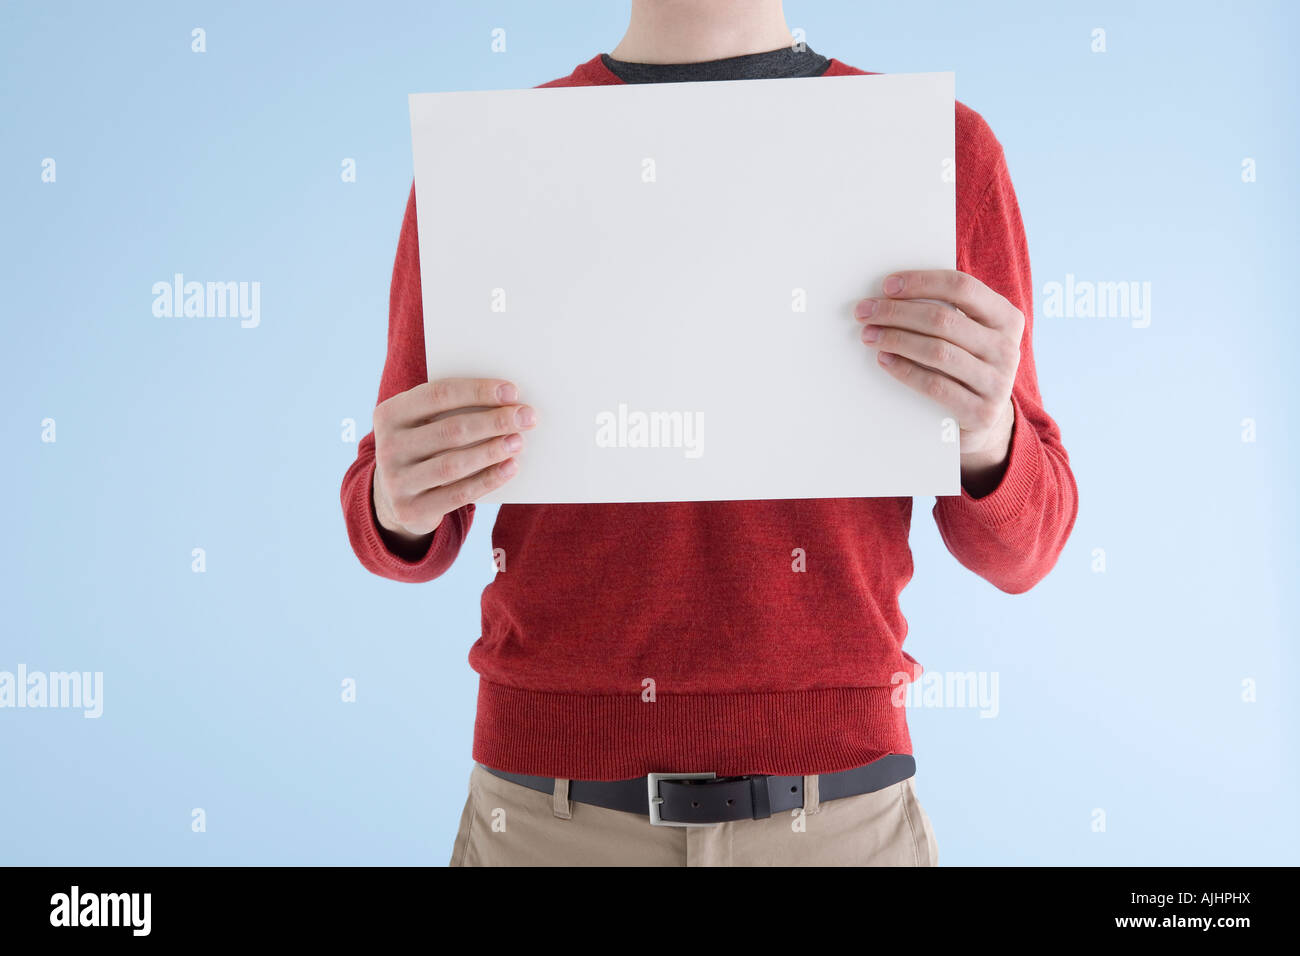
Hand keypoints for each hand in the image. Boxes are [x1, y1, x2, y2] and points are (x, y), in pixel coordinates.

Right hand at [372, 378, 535, 547]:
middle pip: (451, 430)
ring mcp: (396, 482)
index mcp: (389, 414)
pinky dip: (488, 480)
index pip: (438, 394)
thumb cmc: (424, 448)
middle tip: (526, 416)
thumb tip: (507, 401)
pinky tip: (511, 468)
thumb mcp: (424, 424)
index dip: (478, 391)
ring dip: (492, 451)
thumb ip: (453, 409)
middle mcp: (386, 447)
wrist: (395, 498)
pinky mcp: (411, 510)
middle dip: (494, 421)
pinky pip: (458, 494)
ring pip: (454, 464)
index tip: (512, 391)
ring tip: (519, 441)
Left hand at [855, 270, 1022, 493]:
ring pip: (937, 351)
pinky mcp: (981, 411)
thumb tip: (891, 293)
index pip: (962, 288)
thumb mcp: (968, 334)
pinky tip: (884, 359)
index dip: (922, 282)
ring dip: (896, 339)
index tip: (887, 286)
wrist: (985, 420)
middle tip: (865, 312)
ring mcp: (997, 382)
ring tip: (869, 335)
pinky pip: (935, 385)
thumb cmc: (966, 365)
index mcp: (1007, 318)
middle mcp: (1007, 348)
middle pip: (944, 320)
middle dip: (897, 313)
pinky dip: (904, 370)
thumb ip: (946, 312)